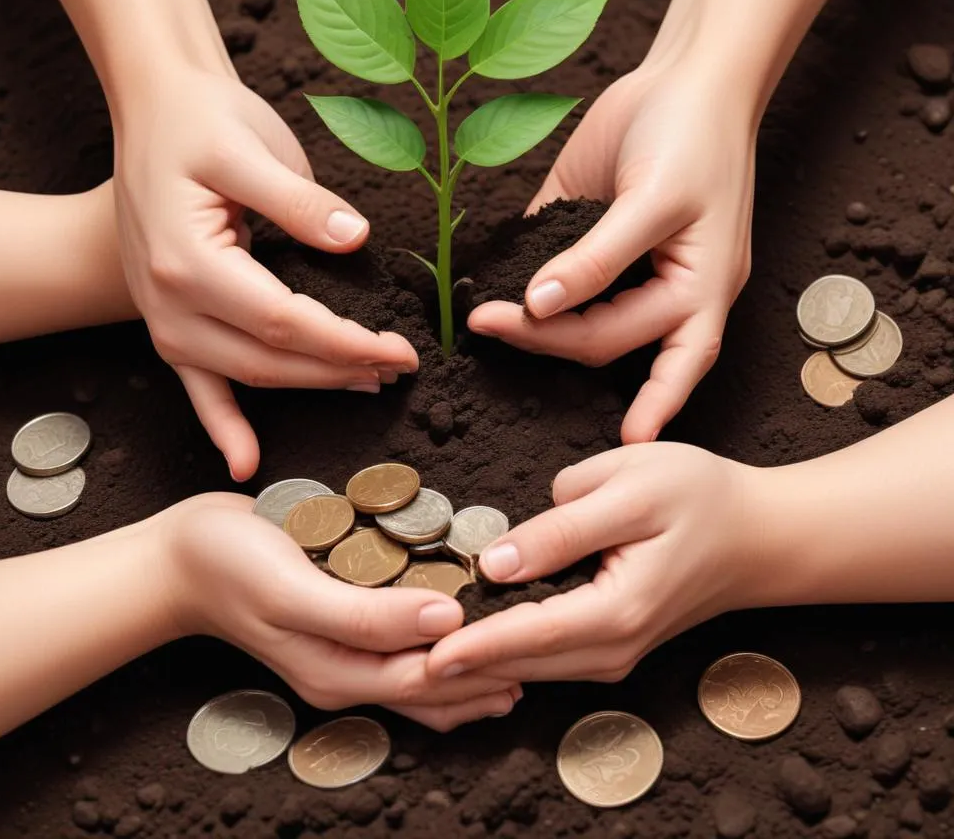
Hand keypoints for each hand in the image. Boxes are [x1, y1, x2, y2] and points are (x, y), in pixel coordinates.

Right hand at [113, 67, 417, 480]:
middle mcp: (167, 301)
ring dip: (305, 388)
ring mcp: (161, 317)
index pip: (283, 321)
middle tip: (400, 368)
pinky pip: (195, 384)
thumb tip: (355, 240)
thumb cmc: (202, 121)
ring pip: (243, 374)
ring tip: (365, 387)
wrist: (153, 109)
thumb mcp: (252, 148)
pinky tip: (244, 464)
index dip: (345, 342)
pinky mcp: (167, 317)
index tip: (401, 349)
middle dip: (339, 369)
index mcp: (188, 260)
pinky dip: (221, 424)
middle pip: (267, 358)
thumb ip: (300, 201)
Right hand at [160, 493, 521, 730]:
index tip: (540, 642)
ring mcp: (343, 651)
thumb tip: (446, 619)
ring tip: (525, 649)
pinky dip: (440, 637)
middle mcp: (347, 672)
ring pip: (422, 670)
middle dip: (490, 671)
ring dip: (471, 661)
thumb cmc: (231, 569)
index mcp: (338, 672)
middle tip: (551, 650)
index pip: (431, 681)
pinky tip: (464, 621)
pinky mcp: (341, 622)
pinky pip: (402, 642)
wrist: (180, 558)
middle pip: (434, 684)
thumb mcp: (295, 592)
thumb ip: (367, 615)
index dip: (486, 664)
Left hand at [426, 443, 762, 684]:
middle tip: (397, 657)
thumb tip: (496, 563)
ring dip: (477, 663)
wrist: (760, 534)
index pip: (526, 635)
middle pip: (521, 664)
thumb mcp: (630, 489)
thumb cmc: (700, 498)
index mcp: (615, 611)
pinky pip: (549, 658)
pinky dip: (507, 654)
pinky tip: (470, 643)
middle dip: (459, 665)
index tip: (418, 653)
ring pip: (531, 667)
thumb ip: (561, 529)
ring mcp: (614, 653)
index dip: (469, 645)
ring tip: (418, 652)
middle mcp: (612, 647)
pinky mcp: (612, 642)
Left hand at [469, 65, 753, 442]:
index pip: (638, 340)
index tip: (623, 442)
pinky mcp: (598, 244)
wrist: (689, 76)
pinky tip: (514, 311)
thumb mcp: (654, 197)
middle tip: (485, 326)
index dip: (633, 393)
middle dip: (545, 340)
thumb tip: (541, 305)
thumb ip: (598, 255)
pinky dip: (545, 300)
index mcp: (700, 287)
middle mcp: (669, 291)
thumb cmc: (692, 133)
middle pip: (604, 338)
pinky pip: (572, 284)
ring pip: (590, 324)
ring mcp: (633, 271)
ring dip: (543, 333)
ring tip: (494, 329)